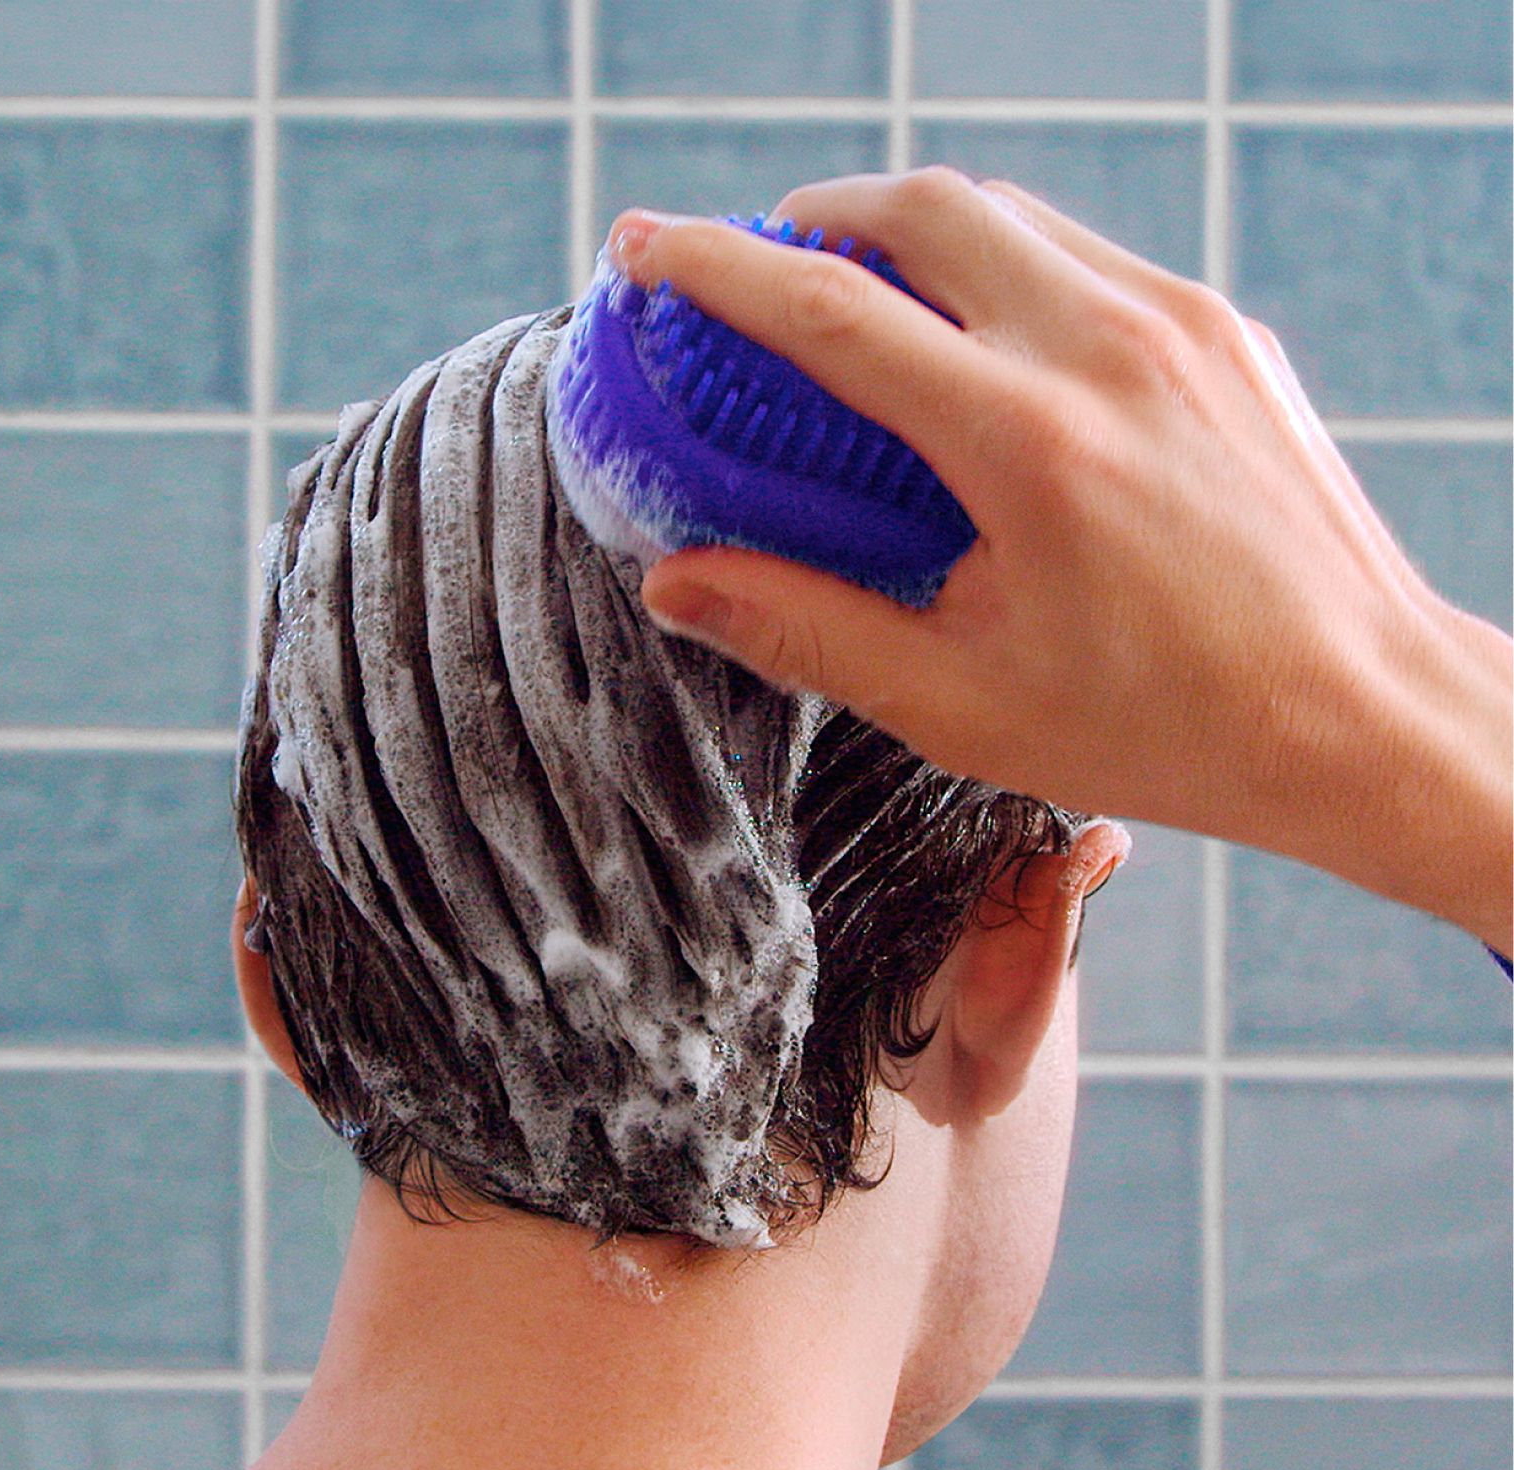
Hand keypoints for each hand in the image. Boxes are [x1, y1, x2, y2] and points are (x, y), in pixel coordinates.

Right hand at [605, 167, 1512, 952]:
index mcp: (1027, 442)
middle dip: (817, 215)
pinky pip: (1085, 253)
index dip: (716, 267)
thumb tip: (680, 582)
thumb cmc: (1164, 726)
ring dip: (914, 230)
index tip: (647, 248)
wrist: (1359, 712)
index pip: (832, 310)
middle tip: (762, 262)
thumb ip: (808, 629)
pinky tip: (986, 338)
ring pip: (1010, 212)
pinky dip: (1006, 264)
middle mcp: (1106, 347)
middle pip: (923, 207)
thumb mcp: (961, 703)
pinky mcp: (1224, 329)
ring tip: (865, 293)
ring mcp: (1179, 323)